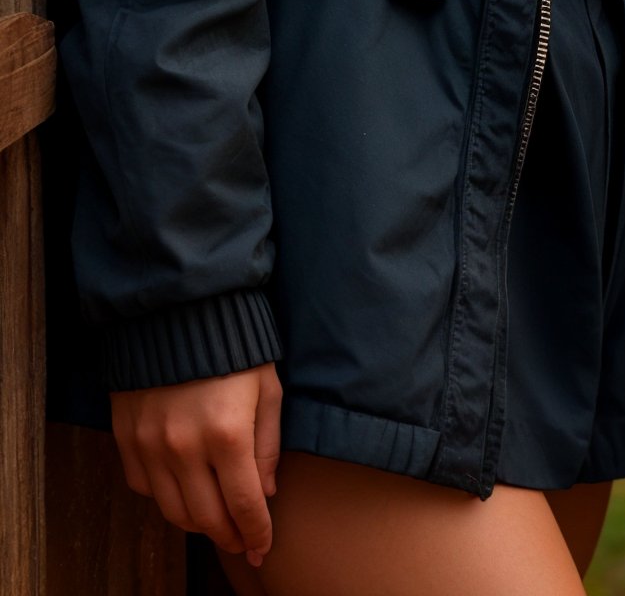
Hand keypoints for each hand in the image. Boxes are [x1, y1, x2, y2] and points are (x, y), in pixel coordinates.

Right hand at [111, 361, 282, 563]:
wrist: (176, 307)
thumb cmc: (232, 345)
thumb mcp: (266, 387)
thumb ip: (267, 444)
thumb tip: (265, 492)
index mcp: (227, 433)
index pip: (244, 506)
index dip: (256, 533)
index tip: (262, 548)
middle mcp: (185, 446)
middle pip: (207, 518)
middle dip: (229, 536)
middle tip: (241, 540)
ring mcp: (151, 444)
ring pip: (173, 511)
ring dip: (197, 524)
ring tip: (214, 520)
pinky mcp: (127, 436)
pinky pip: (144, 487)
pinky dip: (164, 497)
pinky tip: (182, 488)